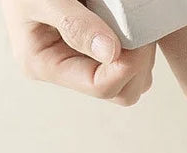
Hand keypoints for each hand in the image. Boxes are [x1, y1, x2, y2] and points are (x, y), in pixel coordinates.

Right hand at [2, 0, 155, 105]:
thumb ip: (75, 24)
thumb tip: (110, 53)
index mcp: (45, 65)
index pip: (99, 87)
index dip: (126, 68)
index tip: (140, 43)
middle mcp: (65, 71)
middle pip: (119, 93)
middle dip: (137, 67)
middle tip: (142, 35)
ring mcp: (81, 64)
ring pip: (129, 83)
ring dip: (140, 59)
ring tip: (133, 28)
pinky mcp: (94, 54)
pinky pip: (128, 65)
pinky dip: (136, 50)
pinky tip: (129, 29)